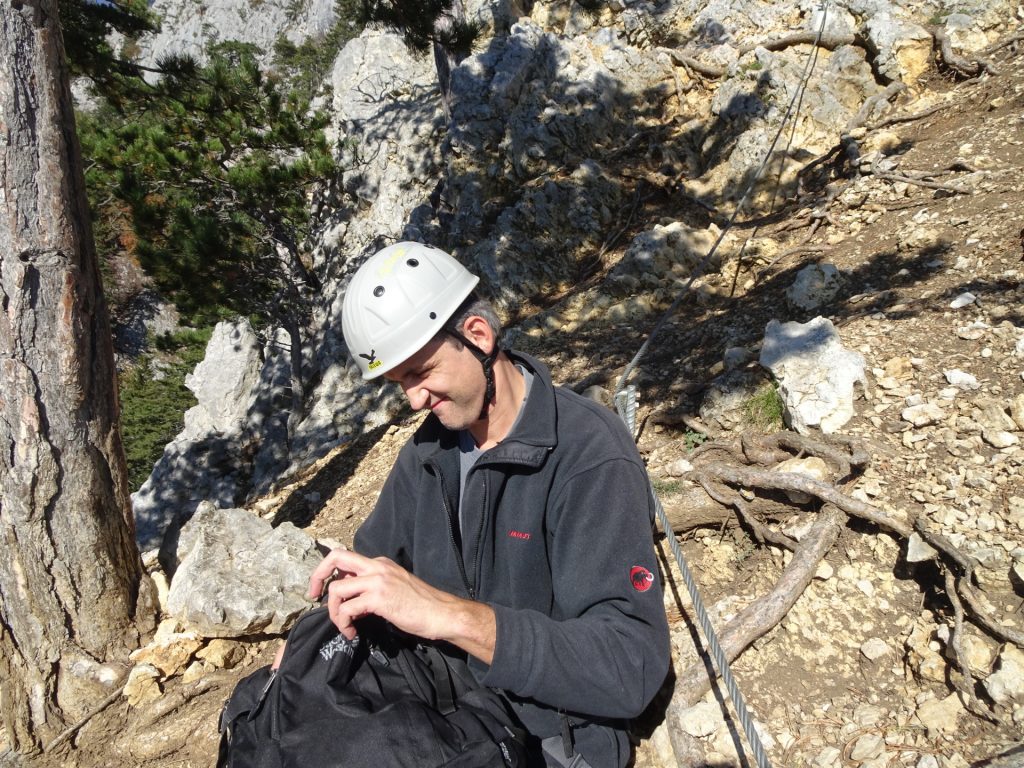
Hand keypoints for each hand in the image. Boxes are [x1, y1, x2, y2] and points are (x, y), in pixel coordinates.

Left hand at [307, 548, 496, 662]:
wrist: (442, 614)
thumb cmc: (421, 606)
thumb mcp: (394, 589)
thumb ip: (371, 589)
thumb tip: (350, 601)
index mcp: (380, 563)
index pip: (345, 558)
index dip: (328, 572)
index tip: (321, 591)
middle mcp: (377, 566)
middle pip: (336, 557)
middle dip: (317, 577)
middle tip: (313, 597)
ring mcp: (378, 580)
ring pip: (337, 588)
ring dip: (333, 612)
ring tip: (344, 627)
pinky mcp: (380, 598)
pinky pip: (348, 608)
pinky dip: (343, 623)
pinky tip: (353, 633)